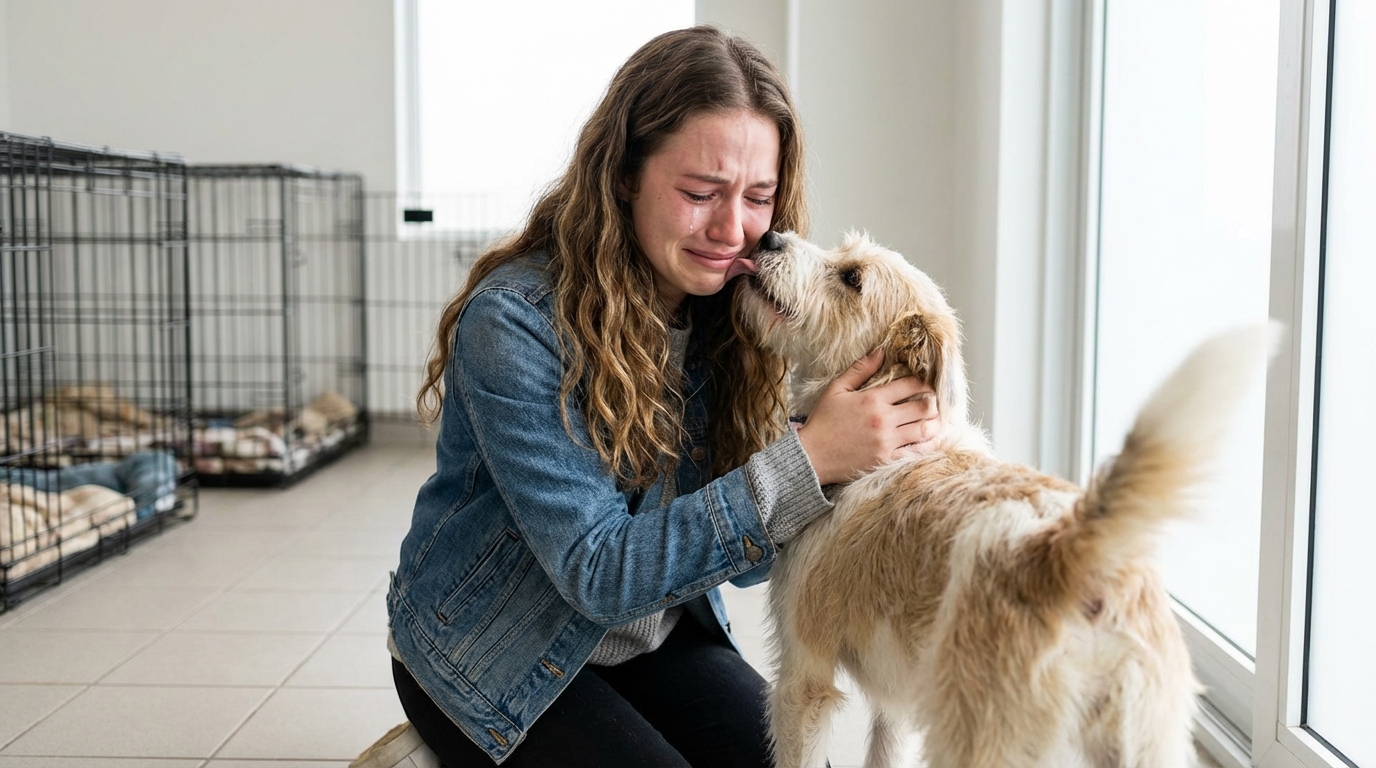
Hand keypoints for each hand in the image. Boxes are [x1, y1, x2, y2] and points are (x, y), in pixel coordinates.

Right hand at [795, 349, 941, 485]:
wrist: (811, 456)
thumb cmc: (822, 421)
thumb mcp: (836, 389)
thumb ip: (860, 370)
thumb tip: (881, 352)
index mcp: (872, 399)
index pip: (911, 385)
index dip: (924, 382)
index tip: (925, 383)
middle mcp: (883, 420)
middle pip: (925, 407)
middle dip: (933, 402)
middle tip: (932, 401)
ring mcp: (886, 442)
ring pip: (926, 430)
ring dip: (935, 423)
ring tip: (935, 419)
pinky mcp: (886, 460)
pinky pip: (917, 452)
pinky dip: (928, 445)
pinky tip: (929, 439)